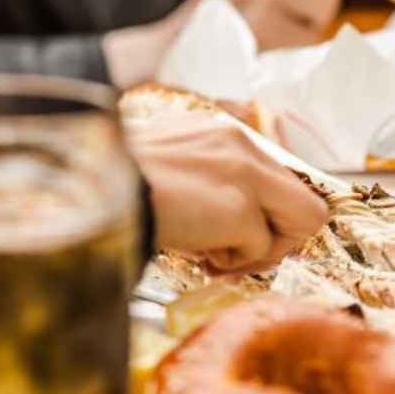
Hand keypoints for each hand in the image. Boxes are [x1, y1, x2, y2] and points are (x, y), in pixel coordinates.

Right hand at [126, 113, 327, 272]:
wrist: (87, 191)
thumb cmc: (116, 186)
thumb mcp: (171, 167)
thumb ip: (211, 180)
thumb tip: (240, 222)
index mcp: (223, 132)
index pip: (282, 178)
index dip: (272, 216)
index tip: (242, 235)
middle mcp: (242, 144)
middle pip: (307, 202)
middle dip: (281, 238)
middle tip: (240, 254)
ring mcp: (244, 174)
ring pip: (301, 223)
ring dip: (260, 250)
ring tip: (213, 252)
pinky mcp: (238, 207)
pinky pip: (260, 248)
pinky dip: (231, 261)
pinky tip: (197, 252)